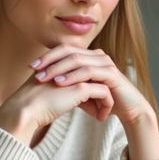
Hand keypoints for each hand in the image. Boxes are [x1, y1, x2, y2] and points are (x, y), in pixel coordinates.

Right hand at [0, 67, 114, 145]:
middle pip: (96, 75)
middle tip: (102, 107)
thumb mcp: (51, 92)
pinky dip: (106, 105)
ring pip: (103, 82)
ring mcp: (76, 74)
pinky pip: (104, 93)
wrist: (24, 110)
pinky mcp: (81, 87)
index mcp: (63, 63)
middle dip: (101, 92)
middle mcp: (71, 64)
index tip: (92, 103)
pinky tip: (100, 118)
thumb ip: (64, 90)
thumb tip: (77, 98)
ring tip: (102, 113)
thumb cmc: (33, 105)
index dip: (91, 86)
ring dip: (105, 99)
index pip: (85, 72)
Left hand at [29, 45, 148, 125]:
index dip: (47, 56)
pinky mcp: (111, 74)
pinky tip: (60, 82)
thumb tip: (45, 85)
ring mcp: (105, 63)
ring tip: (43, 77)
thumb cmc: (103, 101)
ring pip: (77, 60)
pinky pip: (88, 72)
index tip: (30, 67)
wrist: (128, 110)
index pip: (64, 50)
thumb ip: (66, 85)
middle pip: (68, 51)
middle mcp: (97, 55)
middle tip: (34, 70)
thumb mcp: (80, 92)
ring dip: (58, 68)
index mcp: (89, 56)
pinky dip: (73, 77)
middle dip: (49, 60)